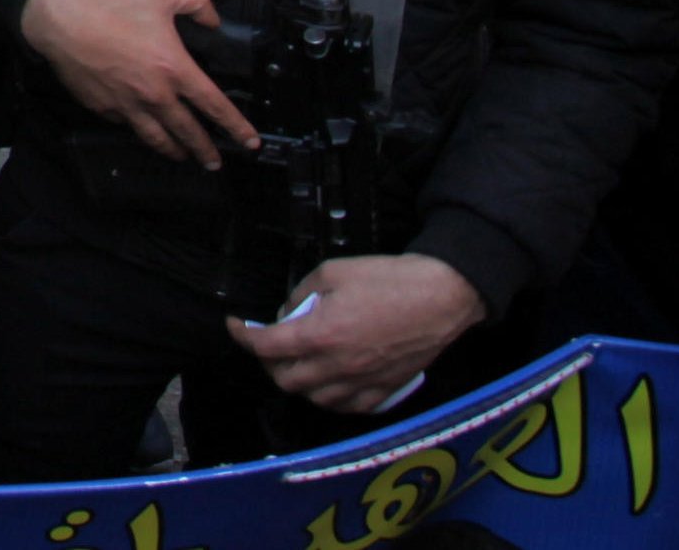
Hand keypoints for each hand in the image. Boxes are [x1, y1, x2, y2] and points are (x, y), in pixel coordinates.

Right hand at [19, 0, 259, 168]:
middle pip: (188, 132)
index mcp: (174, 69)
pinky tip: (142, 128)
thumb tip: (213, 20)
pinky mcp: (102, 106)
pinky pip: (126, 123)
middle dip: (206, 151)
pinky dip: (138, 129)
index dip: (236, 126)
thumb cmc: (110, 4)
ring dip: (175, 150)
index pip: (214, 106)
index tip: (250, 141)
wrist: (59, 17)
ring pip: (157, 138)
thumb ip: (198, 2)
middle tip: (215, 162)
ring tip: (183, 156)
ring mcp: (126, 105)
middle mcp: (154, 94)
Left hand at [226, 254, 485, 413]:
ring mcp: (362, 382)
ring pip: (315, 399)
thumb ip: (301, 295)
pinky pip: (349, 407)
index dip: (242, 336)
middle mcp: (337, 366)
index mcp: (320, 335)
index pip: (265, 347)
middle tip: (270, 343)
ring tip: (298, 362)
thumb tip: (288, 313)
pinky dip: (331, 398)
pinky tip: (329, 382)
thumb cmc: (388, 279)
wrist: (442, 296)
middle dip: (269, 362)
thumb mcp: (333, 271)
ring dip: (299, 382)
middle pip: (285, 380)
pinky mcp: (386, 391)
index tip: (236, 325)